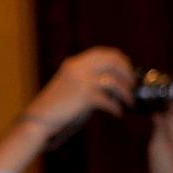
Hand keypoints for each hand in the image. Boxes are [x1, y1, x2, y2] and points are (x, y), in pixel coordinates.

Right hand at [20, 46, 134, 141]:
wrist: (38, 120)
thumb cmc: (55, 107)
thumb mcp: (71, 86)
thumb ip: (88, 80)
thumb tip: (114, 83)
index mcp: (75, 63)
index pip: (104, 53)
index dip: (120, 60)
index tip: (128, 70)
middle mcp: (79, 68)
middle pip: (114, 62)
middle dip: (128, 73)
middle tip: (133, 85)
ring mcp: (82, 81)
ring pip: (115, 82)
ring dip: (126, 93)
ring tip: (129, 102)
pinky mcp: (85, 96)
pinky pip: (109, 100)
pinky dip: (116, 108)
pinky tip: (118, 113)